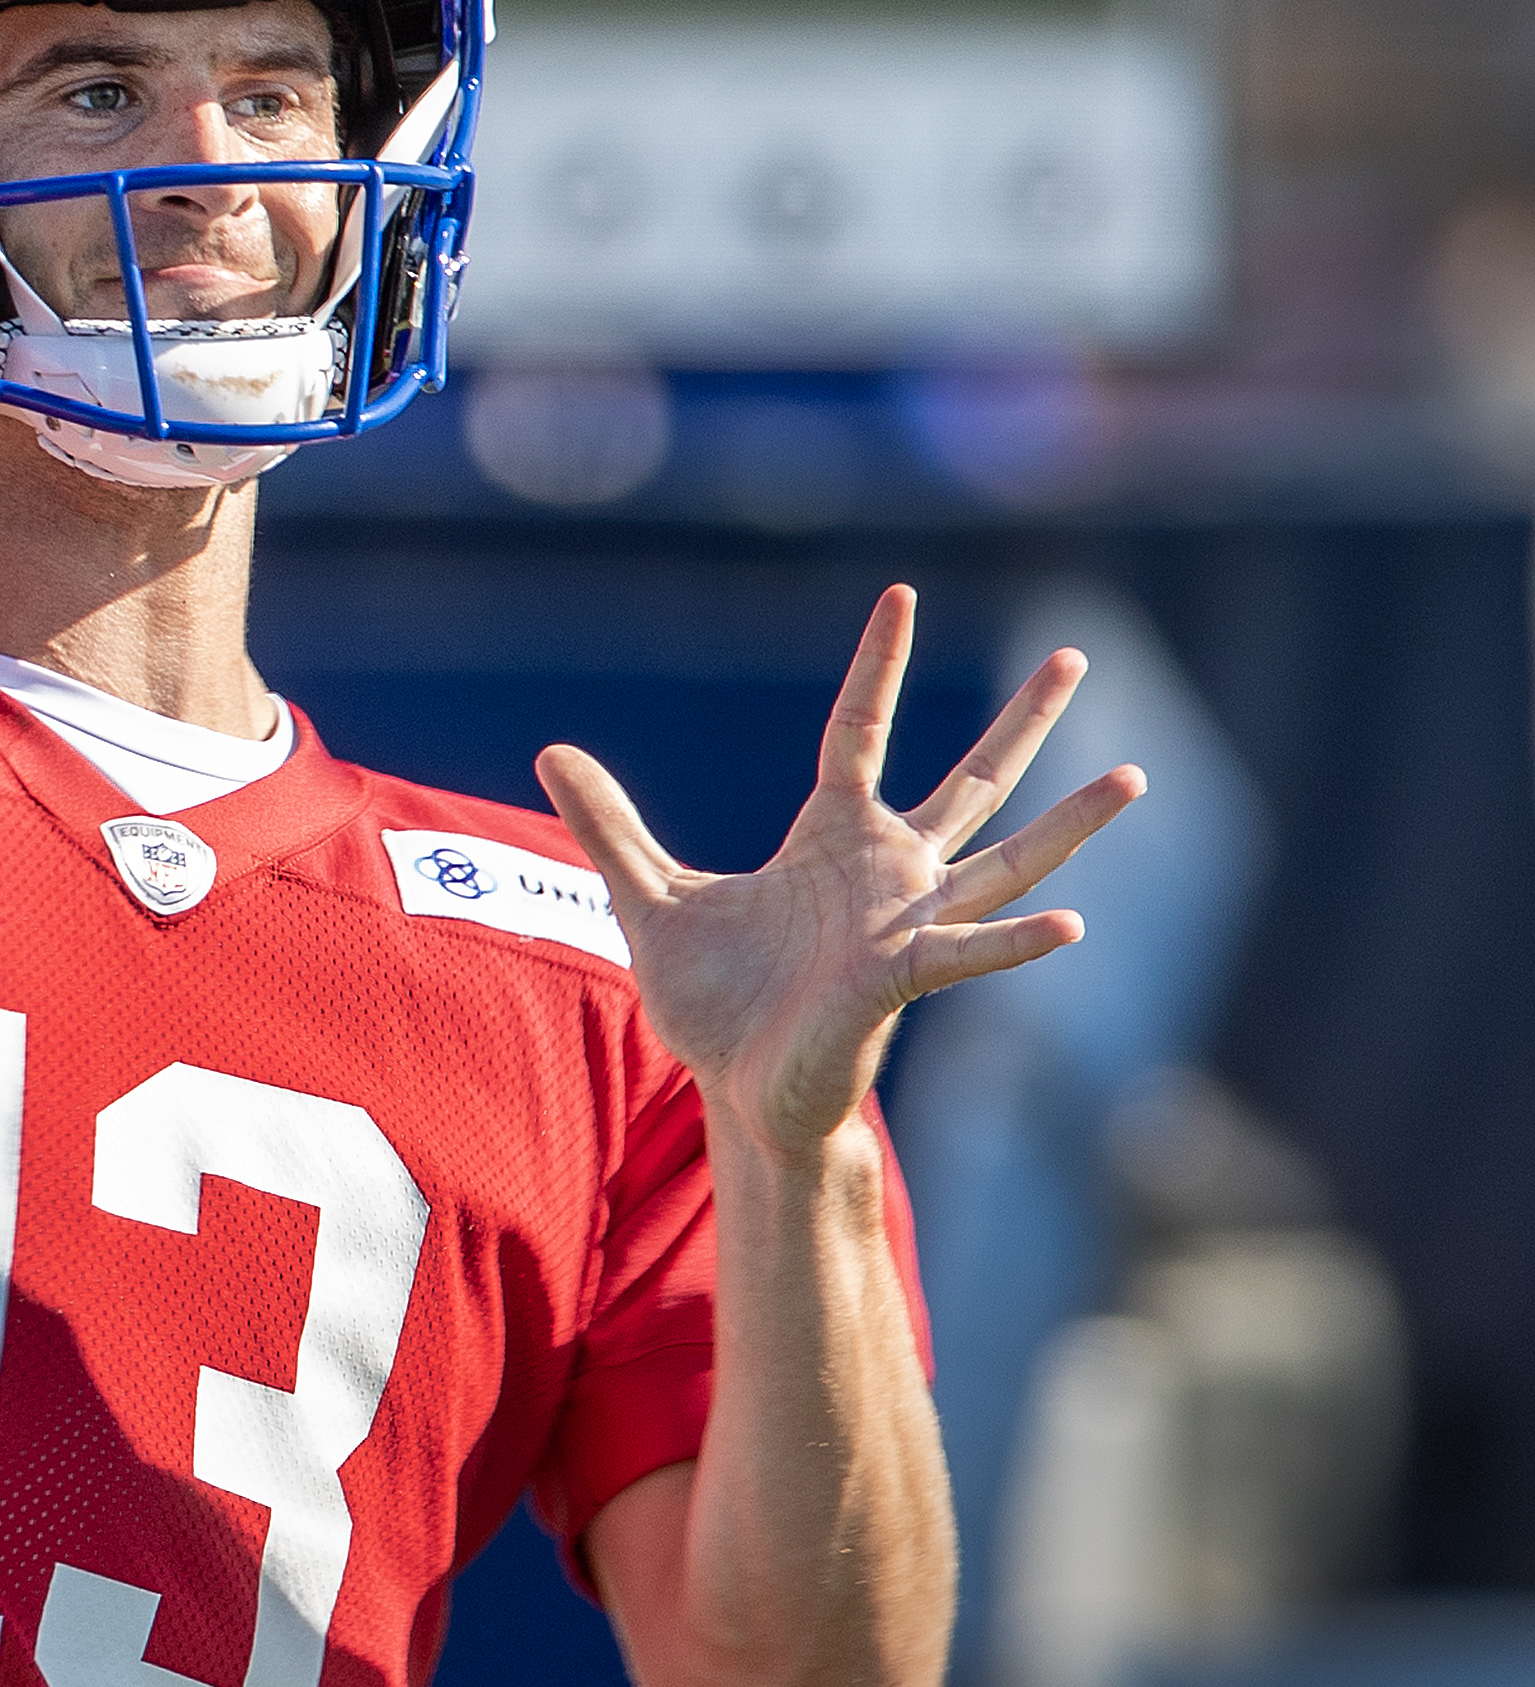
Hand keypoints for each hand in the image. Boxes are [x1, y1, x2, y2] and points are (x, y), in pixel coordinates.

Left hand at [536, 586, 1146, 1159]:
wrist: (739, 1088)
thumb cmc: (713, 1001)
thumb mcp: (646, 897)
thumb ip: (609, 825)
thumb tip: (551, 752)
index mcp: (830, 840)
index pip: (857, 730)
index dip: (876, 666)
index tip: (901, 597)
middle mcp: (887, 872)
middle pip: (970, 781)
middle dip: (1023, 722)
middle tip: (1077, 656)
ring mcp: (907, 923)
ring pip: (1007, 861)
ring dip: (1070, 825)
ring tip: (1135, 776)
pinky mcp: (902, 978)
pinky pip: (970, 952)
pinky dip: (1018, 941)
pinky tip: (1070, 923)